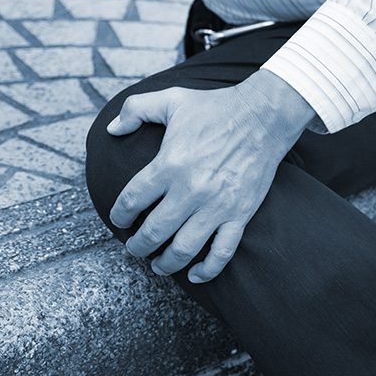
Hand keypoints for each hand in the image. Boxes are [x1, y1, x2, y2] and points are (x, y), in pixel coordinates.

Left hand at [107, 69, 314, 282]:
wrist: (263, 116)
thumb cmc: (214, 108)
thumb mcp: (170, 100)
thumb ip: (135, 109)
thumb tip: (111, 129)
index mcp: (170, 164)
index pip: (133, 199)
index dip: (119, 214)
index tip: (118, 219)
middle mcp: (190, 190)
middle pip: (154, 231)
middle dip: (138, 245)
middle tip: (132, 248)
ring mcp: (217, 206)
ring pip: (184, 249)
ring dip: (165, 263)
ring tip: (156, 265)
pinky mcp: (240, 214)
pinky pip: (222, 252)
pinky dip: (207, 269)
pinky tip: (194, 275)